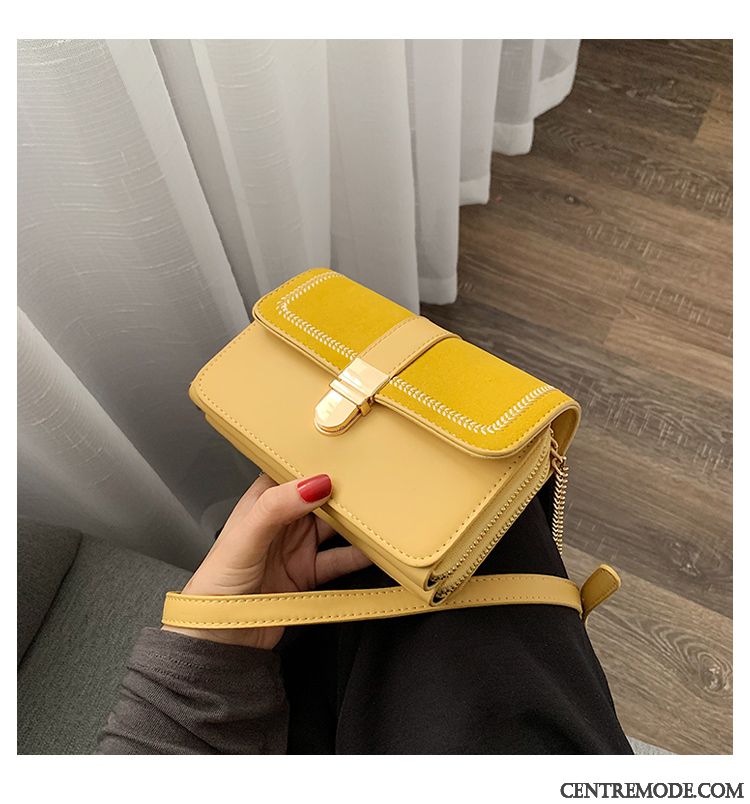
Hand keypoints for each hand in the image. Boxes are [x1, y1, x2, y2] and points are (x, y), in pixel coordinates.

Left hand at [163, 473, 370, 648]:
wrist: (219, 639)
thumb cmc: (216, 584)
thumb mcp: (244, 538)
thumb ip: (276, 508)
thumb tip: (313, 484)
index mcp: (261, 503)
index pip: (292, 472)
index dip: (315, 460)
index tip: (343, 452)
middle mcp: (282, 521)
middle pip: (320, 498)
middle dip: (344, 490)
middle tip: (371, 482)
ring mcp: (298, 547)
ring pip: (334, 527)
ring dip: (354, 522)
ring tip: (378, 514)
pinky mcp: (309, 574)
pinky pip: (340, 560)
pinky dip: (359, 555)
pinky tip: (374, 551)